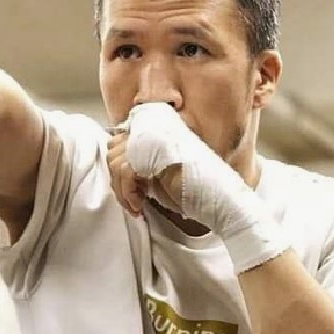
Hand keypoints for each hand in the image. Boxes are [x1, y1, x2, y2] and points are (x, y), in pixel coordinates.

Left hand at [124, 103, 289, 272]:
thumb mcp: (161, 172)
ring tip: (137, 204)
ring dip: (121, 190)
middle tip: (133, 199)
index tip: (132, 190)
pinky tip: (139, 206)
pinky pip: (124, 171)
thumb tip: (114, 165)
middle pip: (112, 148)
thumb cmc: (194, 191)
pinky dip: (127, 194)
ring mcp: (157, 139)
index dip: (118, 168)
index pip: (118, 139)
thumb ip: (141, 162)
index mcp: (159, 129)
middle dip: (116, 180)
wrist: (221, 201)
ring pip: (114, 160)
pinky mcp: (157, 154)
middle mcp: (157, 128)